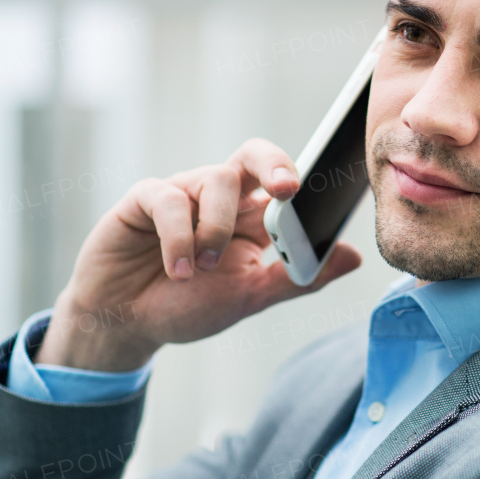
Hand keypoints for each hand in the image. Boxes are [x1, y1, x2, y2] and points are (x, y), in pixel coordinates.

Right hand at [34, 138, 362, 371]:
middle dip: (274, 163)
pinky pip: (168, 198)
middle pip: (253, 154)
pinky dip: (178, 238)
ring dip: (216, 229)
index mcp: (251, 217)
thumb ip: (297, 278)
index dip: (305, 177)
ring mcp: (182, 194)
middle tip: (287, 189)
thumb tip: (354, 256)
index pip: (284, 180)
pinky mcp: (144, 199)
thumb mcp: (249, 297)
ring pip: (217, 179)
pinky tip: (177, 269)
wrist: (124, 324)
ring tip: (201, 270)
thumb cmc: (186, 306)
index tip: (324, 192)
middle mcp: (219, 197)